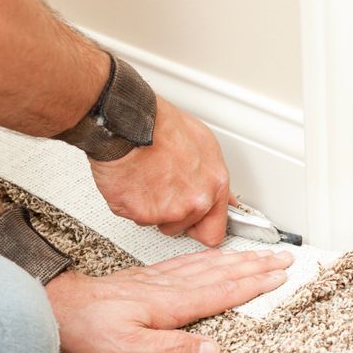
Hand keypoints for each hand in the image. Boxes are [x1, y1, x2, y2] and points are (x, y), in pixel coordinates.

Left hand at [45, 249, 293, 352]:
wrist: (59, 307)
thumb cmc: (89, 328)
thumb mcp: (129, 348)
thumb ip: (173, 347)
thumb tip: (211, 350)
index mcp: (171, 304)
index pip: (223, 292)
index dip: (254, 284)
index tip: (277, 276)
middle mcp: (170, 287)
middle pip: (224, 272)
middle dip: (257, 264)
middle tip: (283, 257)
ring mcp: (161, 279)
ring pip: (210, 264)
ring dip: (240, 258)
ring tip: (262, 253)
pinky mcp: (151, 277)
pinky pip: (190, 262)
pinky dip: (211, 256)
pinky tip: (219, 256)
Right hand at [89, 96, 234, 246]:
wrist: (128, 122)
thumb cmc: (161, 126)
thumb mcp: (204, 144)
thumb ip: (213, 179)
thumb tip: (224, 197)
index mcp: (215, 186)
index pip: (215, 231)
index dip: (202, 228)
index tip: (196, 226)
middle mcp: (195, 201)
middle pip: (183, 227)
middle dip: (172, 213)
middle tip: (161, 188)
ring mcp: (169, 211)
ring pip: (157, 222)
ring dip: (150, 207)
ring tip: (146, 178)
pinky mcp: (141, 213)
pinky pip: (134, 217)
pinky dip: (129, 203)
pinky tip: (132, 180)